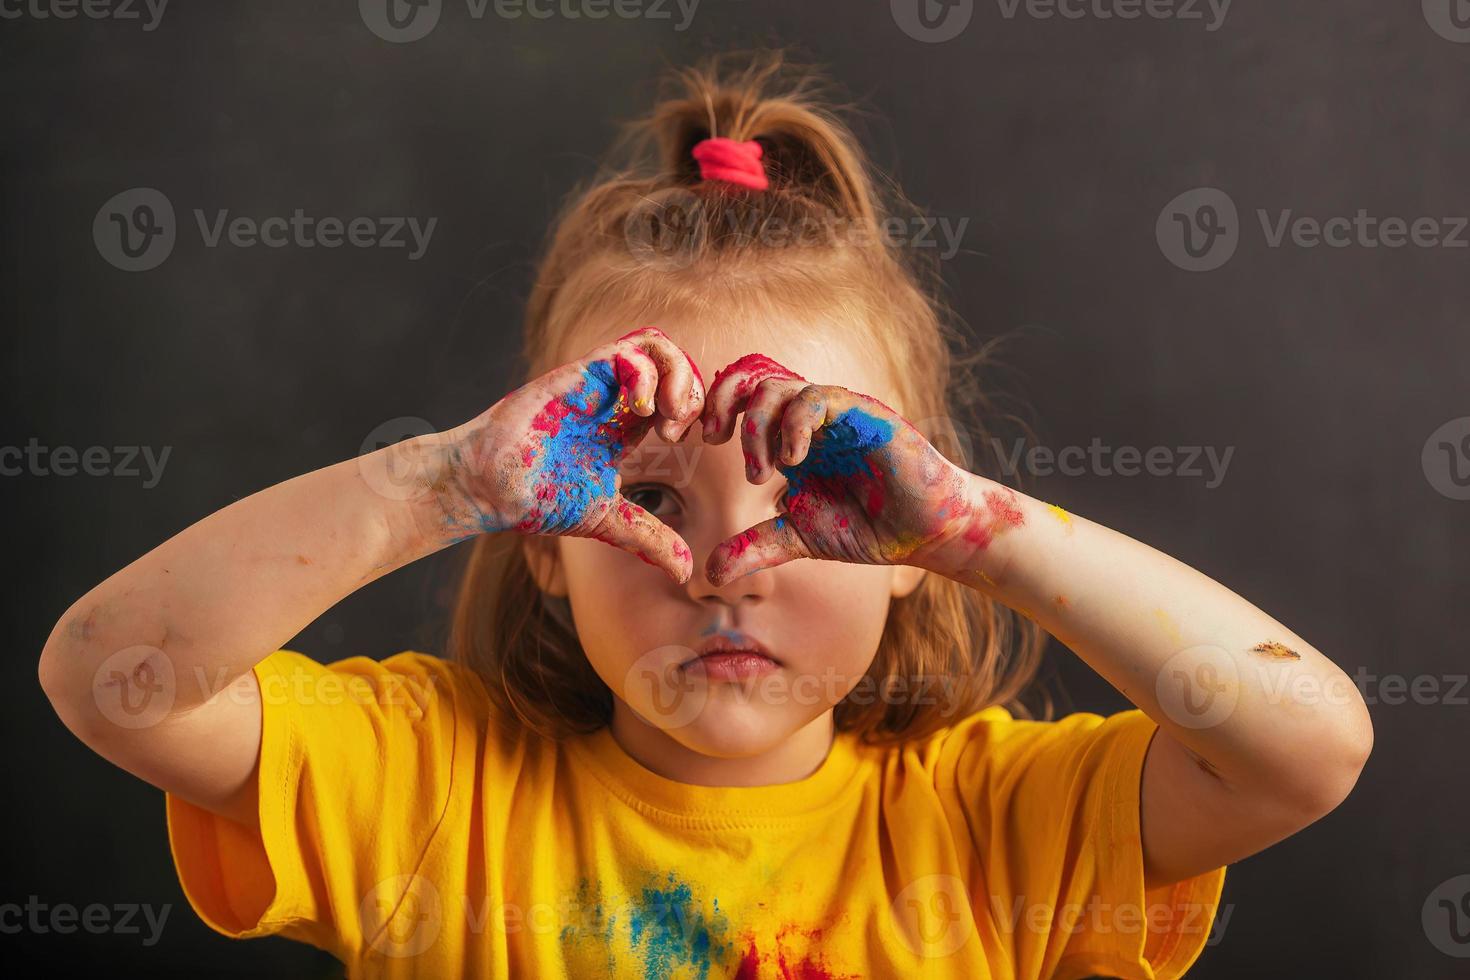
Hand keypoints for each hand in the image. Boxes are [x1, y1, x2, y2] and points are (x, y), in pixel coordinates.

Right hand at [440, 326, 704, 582]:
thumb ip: (649, 538)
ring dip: (676, 374)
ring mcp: (598, 384)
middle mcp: (615, 399)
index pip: (678, 395)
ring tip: (668, 415)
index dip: (696, 410)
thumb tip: (687, 572)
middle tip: (681, 428)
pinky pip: (628, 350)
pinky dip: (648, 373)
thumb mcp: (608, 520)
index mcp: (625, 427)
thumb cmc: (538, 499)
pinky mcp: (578, 375)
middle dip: (693, 390)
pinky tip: (641, 409)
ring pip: (655, 346)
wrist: (489, 488)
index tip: (690, 440)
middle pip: (674, 363)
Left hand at [699, 353, 1021, 583]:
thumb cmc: (868, 528)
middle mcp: (808, 418)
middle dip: (723, 402)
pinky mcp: (862, 414)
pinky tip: (791, 461)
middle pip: (752, 378)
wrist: (924, 531)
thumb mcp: (798, 538)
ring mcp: (836, 412)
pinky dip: (794, 425)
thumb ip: (756, 547)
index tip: (695, 442)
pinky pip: (817, 400)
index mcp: (789, 437)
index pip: (740, 399)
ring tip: (762, 473)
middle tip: (712, 439)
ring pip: (780, 387)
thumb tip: (710, 574)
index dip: (712, 409)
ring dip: (757, 426)